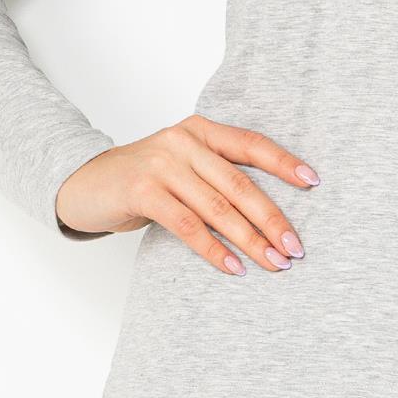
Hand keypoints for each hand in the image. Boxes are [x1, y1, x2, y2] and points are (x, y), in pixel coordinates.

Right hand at [54, 114, 320, 274]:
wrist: (84, 184)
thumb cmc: (142, 179)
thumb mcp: (181, 165)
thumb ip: (215, 175)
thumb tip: (269, 212)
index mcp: (200, 130)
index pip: (251, 144)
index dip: (283, 162)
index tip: (313, 182)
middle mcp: (183, 141)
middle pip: (240, 183)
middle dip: (272, 218)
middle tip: (296, 247)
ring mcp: (162, 165)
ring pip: (218, 208)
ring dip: (251, 240)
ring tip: (274, 263)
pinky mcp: (142, 192)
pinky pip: (188, 226)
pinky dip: (214, 250)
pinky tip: (234, 267)